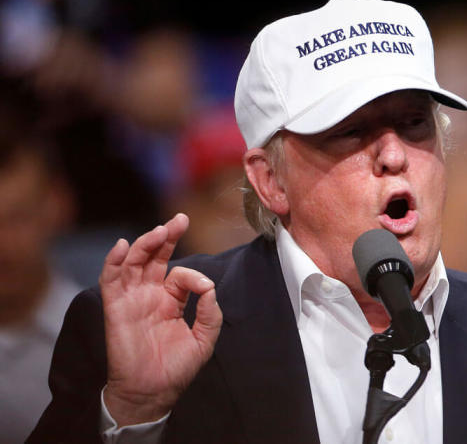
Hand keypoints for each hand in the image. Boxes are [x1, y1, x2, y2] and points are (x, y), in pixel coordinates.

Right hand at [100, 213, 222, 425]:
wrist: (153, 392)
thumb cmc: (176, 368)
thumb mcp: (204, 338)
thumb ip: (210, 312)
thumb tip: (209, 286)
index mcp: (171, 300)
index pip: (180, 274)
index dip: (194, 276)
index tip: (204, 287)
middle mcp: (150, 295)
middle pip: (155, 257)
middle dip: (167, 236)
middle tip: (180, 220)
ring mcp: (132, 299)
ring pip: (134, 262)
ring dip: (145, 243)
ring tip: (160, 231)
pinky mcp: (116, 307)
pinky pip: (111, 279)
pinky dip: (114, 261)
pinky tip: (123, 246)